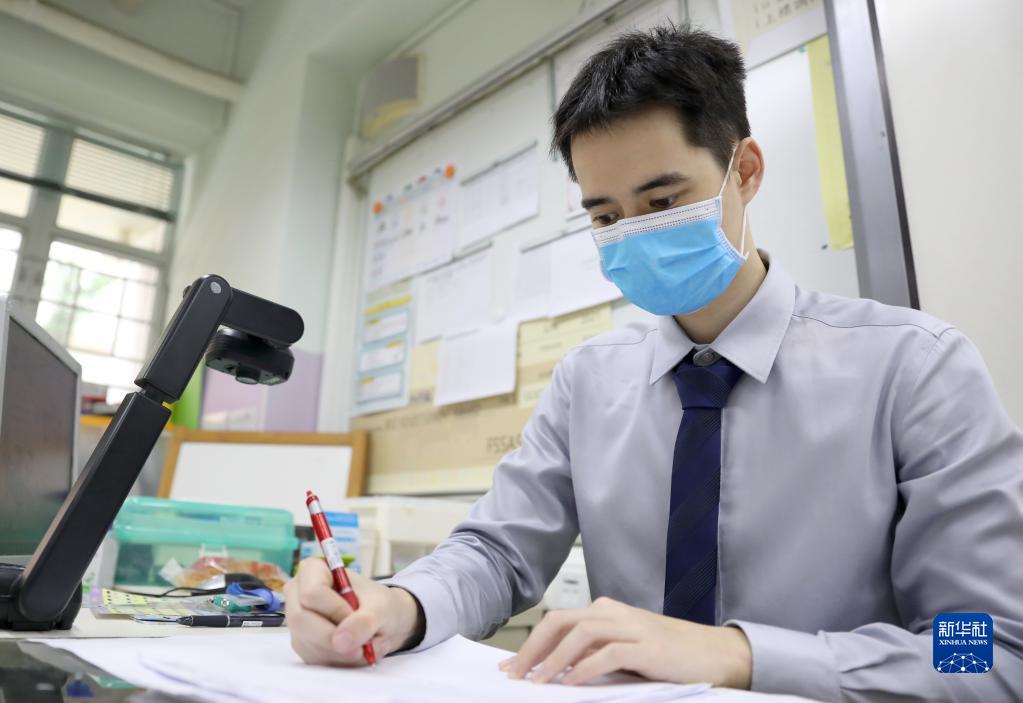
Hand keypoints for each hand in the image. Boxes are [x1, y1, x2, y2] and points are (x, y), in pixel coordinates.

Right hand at [284, 557, 422, 665]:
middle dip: (334, 638)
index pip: (312, 593)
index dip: (335, 610)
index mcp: (313, 571)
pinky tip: (359, 651)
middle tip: (362, 644)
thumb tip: (340, 642)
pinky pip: (314, 659)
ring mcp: (297, 622)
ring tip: (369, 644)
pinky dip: (341, 661)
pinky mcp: (303, 645)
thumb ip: (364, 621)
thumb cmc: (378, 604)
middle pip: (301, 621)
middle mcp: (298, 595)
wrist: (381, 621)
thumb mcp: (380, 608)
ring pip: (309, 644)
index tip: (356, 614)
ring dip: (344, 653)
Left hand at [499, 597, 751, 687]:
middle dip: (532, 649)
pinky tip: (572, 683)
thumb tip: (555, 672)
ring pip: (579, 634)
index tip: (512, 666)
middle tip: (513, 674)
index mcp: (606, 612)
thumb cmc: (669, 656)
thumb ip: (594, 654)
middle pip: (560, 622)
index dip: (531, 643)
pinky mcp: (648, 646)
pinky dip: (585, 668)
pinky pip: (608, 653)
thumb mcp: (626, 651)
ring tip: (538, 682)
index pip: (558, 621)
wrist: (716, 654)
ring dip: (553, 659)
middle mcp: (614, 613)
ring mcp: (631, 626)